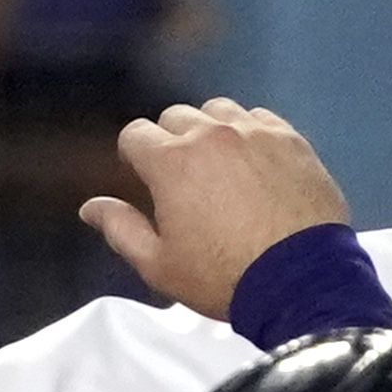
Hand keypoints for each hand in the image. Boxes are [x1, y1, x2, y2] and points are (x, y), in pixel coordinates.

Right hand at [78, 101, 354, 321]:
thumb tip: (90, 207)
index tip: (147, 183)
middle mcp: (210, 134)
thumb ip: (121, 229)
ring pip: (218, 111)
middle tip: (184, 181)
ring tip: (220, 167)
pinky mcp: (291, 139)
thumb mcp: (160, 265)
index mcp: (170, 162)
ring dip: (210, 131)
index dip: (134, 158)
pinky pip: (260, 119)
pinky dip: (249, 134)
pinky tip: (255, 164)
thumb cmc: (223, 278)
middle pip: (175, 117)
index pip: (135, 134)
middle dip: (171, 142)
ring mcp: (254, 132)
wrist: (301, 281)